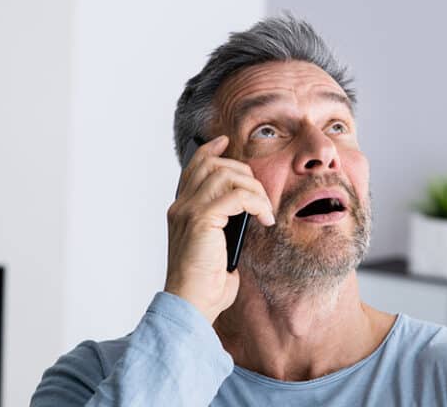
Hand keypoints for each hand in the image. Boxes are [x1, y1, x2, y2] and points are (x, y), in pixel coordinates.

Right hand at [164, 135, 274, 322]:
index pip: (194, 167)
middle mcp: (180, 207)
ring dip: (254, 189)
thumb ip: (224, 223)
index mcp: (181, 210)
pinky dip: (256, 203)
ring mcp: (188, 212)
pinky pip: (236, 195)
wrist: (192, 303)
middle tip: (262, 199)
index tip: (228, 143)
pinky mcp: (201, 220)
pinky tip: (264, 219)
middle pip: (213, 165)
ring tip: (265, 211)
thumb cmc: (206, 282)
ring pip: (226, 176)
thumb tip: (247, 209)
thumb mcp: (217, 246)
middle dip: (245, 174)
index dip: (211, 151)